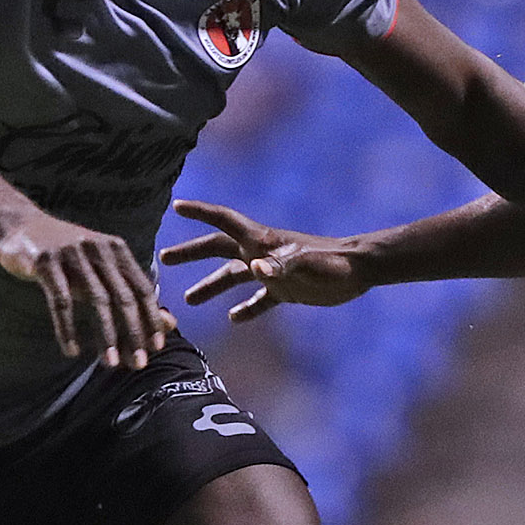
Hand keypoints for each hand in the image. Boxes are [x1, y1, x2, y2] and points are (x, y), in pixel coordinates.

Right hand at [0, 207, 172, 367]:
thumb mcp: (100, 270)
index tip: (156, 347)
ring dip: (106, 335)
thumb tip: (168, 324)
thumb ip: (129, 294)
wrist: (19, 225)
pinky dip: (68, 329)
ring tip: (110, 363)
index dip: (152, 318)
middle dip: (134, 333)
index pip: (142, 288)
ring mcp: (72, 254)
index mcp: (116, 249)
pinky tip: (72, 351)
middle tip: (139, 363)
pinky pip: (61, 301)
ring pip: (96, 300)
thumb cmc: (66, 255)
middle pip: (123, 296)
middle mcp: (98, 249)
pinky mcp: (45, 262)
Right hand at [158, 200, 371, 320]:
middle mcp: (261, 253)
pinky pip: (259, 300)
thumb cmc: (333, 262)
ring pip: (233, 277)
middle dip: (192, 252)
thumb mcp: (304, 265)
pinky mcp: (286, 289)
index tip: (177, 206)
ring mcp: (272, 271)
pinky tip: (234, 318)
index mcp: (261, 241)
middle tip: (164, 258)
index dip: (200, 212)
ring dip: (211, 286)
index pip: (224, 221)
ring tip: (189, 300)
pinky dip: (246, 309)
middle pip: (218, 249)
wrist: (359, 270)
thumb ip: (279, 267)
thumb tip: (254, 271)